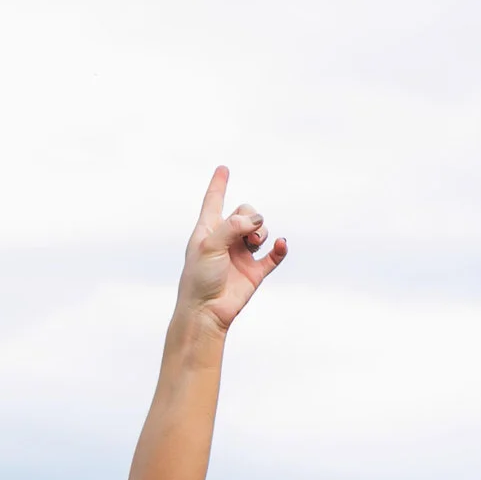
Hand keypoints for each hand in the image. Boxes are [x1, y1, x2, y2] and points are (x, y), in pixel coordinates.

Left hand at [177, 166, 286, 329]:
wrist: (206, 312)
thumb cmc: (199, 278)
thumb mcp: (209, 246)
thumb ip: (232, 227)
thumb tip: (257, 221)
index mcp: (208, 231)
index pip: (214, 201)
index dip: (219, 184)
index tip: (222, 168)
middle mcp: (225, 240)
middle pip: (245, 212)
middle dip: (251, 216)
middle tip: (247, 232)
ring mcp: (241, 255)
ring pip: (260, 230)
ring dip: (261, 232)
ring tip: (253, 243)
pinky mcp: (255, 272)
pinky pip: (274, 255)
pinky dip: (280, 248)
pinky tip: (281, 245)